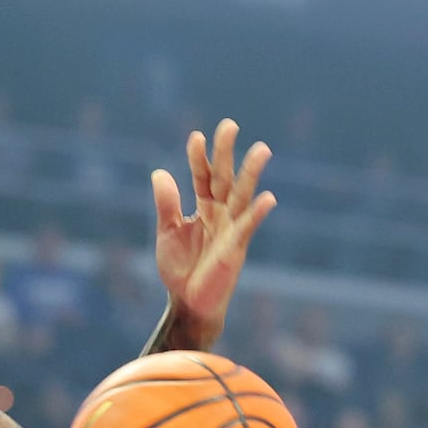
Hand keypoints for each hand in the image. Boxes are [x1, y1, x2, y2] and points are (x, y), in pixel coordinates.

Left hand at [151, 119, 274, 330]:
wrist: (187, 302)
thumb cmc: (180, 269)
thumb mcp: (167, 233)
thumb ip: (167, 204)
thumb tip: (159, 172)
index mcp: (203, 208)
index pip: (202, 177)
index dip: (199, 158)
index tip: (196, 136)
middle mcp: (220, 214)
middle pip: (224, 178)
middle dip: (227, 153)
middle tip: (230, 126)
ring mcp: (230, 229)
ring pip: (242, 196)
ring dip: (251, 174)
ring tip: (261, 149)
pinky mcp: (236, 248)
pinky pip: (247, 228)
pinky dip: (257, 213)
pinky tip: (267, 198)